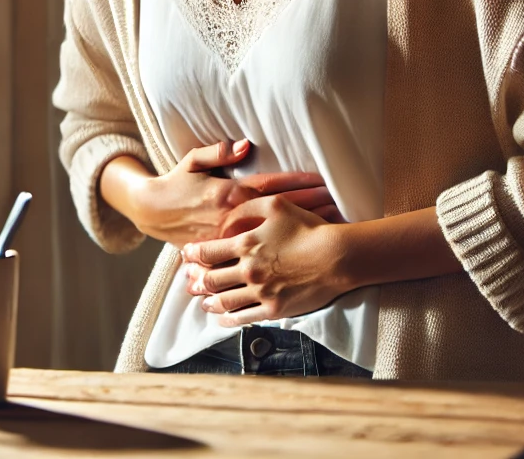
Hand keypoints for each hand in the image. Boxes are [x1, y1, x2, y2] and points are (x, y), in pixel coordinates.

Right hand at [128, 141, 338, 247]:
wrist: (153, 213)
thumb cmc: (176, 183)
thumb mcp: (192, 161)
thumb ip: (217, 152)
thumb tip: (244, 145)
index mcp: (228, 193)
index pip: (272, 187)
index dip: (299, 183)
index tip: (325, 180)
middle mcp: (234, 217)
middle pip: (281, 211)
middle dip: (311, 205)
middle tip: (341, 202)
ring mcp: (232, 236)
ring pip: (276, 231)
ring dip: (303, 226)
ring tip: (333, 223)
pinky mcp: (227, 250)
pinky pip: (260, 247)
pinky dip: (283, 246)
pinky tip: (302, 245)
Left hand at [181, 195, 350, 324]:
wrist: (336, 256)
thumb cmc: (307, 227)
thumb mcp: (274, 205)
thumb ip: (245, 208)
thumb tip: (226, 217)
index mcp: (245, 244)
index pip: (208, 252)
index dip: (193, 254)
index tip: (187, 255)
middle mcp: (248, 270)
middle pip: (211, 279)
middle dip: (196, 280)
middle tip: (188, 281)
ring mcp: (261, 292)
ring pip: (224, 301)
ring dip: (209, 301)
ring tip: (202, 301)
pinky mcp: (274, 309)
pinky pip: (244, 318)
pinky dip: (228, 319)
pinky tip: (222, 318)